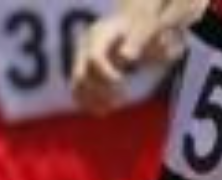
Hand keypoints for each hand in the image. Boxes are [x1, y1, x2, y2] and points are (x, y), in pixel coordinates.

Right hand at [72, 8, 186, 113]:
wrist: (128, 26)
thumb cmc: (140, 28)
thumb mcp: (143, 31)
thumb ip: (136, 42)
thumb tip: (126, 57)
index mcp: (99, 35)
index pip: (95, 58)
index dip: (107, 75)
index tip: (122, 83)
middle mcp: (85, 47)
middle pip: (82, 74)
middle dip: (99, 91)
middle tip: (119, 101)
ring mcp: (81, 60)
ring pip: (78, 85)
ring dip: (92, 101)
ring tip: (110, 110)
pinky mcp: (83, 71)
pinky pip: (79, 91)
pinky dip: (88, 103)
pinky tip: (103, 111)